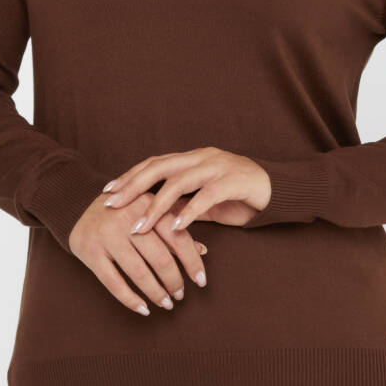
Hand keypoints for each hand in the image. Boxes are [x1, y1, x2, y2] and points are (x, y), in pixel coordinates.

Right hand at [68, 191, 207, 315]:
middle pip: (160, 258)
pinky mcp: (89, 251)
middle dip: (174, 281)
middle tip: (181, 295)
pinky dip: (130, 299)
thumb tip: (203, 250)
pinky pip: (113, 282)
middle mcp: (127, 219)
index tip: (201, 280)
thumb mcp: (148, 209)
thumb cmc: (123, 209)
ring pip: (139, 273)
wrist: (75, 202)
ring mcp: (107, 236)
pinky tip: (143, 309)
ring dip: (156, 293)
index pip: (178, 237)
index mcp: (147, 204)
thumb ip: (174, 227)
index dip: (192, 262)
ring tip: (166, 303)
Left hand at [101, 147, 270, 233]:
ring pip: (179, 182)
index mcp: (192, 159)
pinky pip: (206, 197)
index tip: (107, 191)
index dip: (130, 176)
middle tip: (111, 204)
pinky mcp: (233, 181)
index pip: (154, 164)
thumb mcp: (205, 202)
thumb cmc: (239, 196)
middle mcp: (201, 158)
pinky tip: (175, 228)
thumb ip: (183, 205)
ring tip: (139, 226)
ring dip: (156, 206)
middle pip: (159, 167)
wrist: (278, 191)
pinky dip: (189, 212)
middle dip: (132, 186)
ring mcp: (217, 167)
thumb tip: (155, 218)